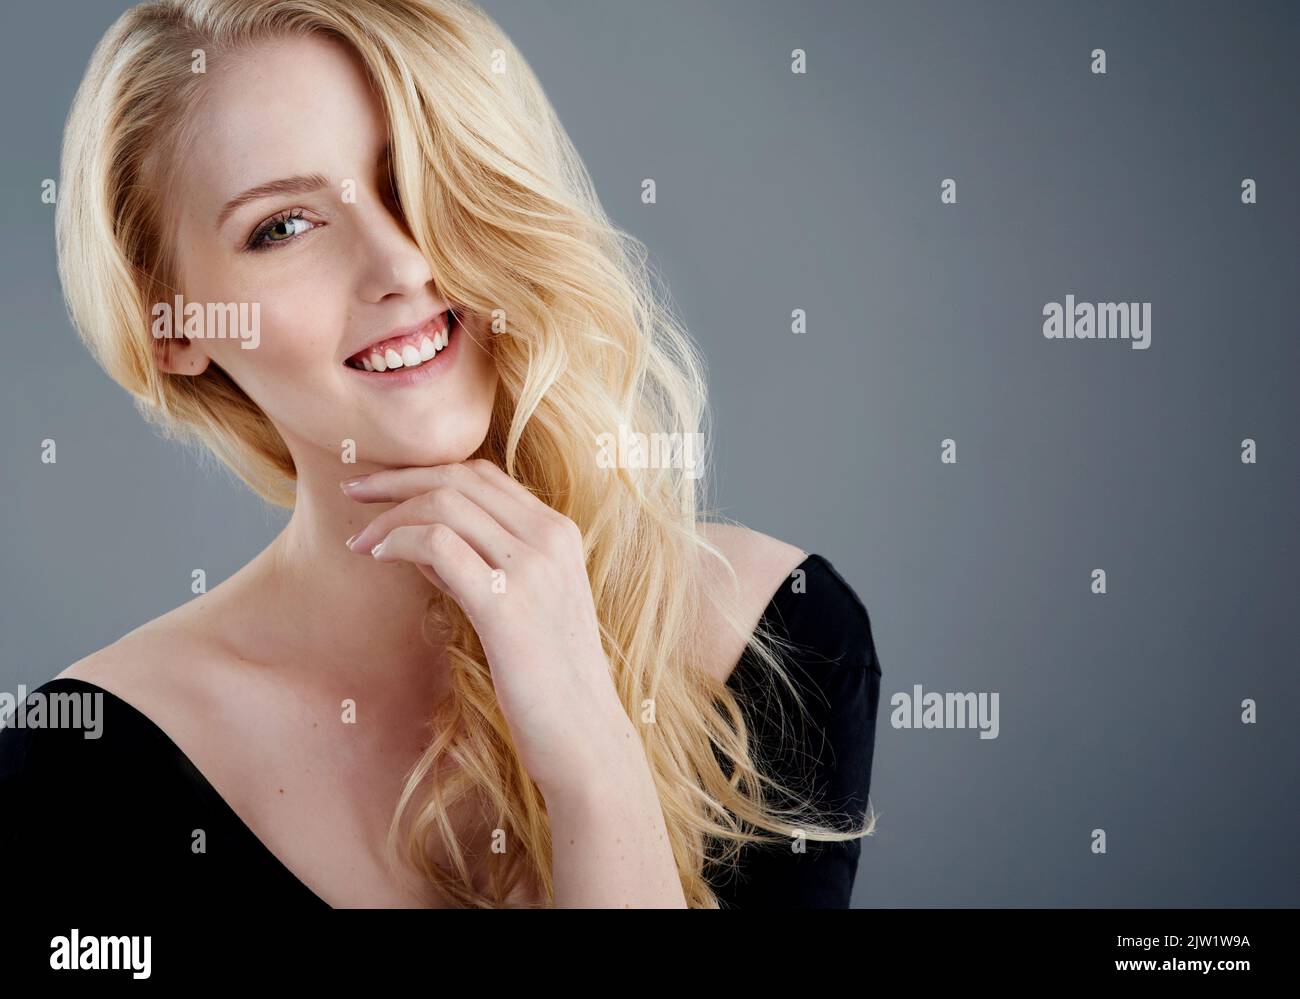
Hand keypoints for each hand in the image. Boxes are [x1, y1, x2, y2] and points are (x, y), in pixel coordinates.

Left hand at [340, 460, 633, 801]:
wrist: (584, 736)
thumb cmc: (549, 678)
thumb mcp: (527, 604)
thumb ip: (485, 561)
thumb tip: (423, 538)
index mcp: (560, 532)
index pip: (483, 474)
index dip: (426, 471)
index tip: (383, 487)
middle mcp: (551, 538)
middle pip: (459, 477)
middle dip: (397, 480)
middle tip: (352, 493)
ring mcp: (532, 568)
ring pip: (444, 502)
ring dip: (390, 514)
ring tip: (360, 543)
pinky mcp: (505, 604)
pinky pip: (436, 545)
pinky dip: (398, 542)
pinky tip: (378, 559)